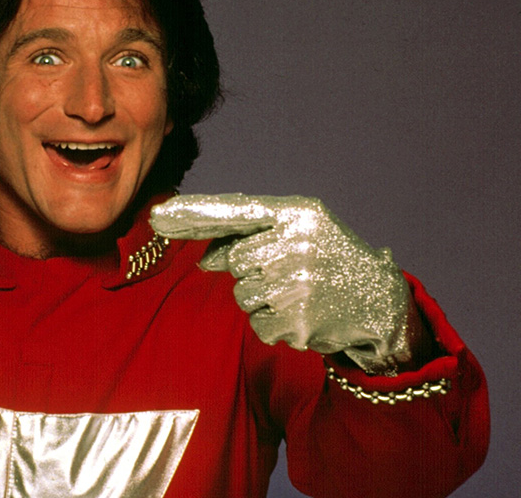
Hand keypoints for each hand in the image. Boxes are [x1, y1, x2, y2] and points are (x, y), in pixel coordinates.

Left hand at [150, 194, 412, 373]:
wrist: (379, 301)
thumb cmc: (326, 260)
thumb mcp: (295, 238)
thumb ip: (249, 240)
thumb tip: (200, 260)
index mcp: (298, 214)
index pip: (234, 211)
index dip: (193, 214)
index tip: (157, 217)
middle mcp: (298, 243)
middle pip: (236, 261)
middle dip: (254, 271)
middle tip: (290, 275)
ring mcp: (299, 283)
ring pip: (243, 295)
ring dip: (263, 300)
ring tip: (299, 295)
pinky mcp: (298, 320)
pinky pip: (258, 324)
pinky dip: (275, 325)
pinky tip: (303, 316)